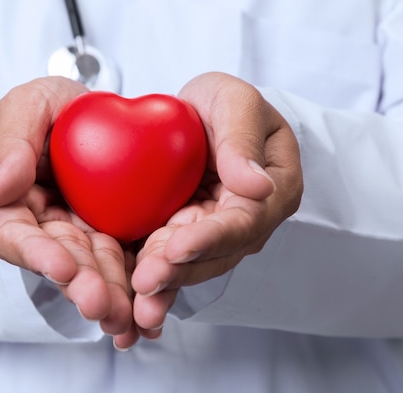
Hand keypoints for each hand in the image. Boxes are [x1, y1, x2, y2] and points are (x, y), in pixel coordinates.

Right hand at [0, 77, 137, 344]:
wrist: (90, 111)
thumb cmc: (50, 105)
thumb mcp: (28, 104)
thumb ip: (11, 139)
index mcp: (7, 200)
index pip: (14, 233)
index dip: (37, 253)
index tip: (63, 267)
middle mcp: (39, 226)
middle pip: (56, 261)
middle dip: (79, 285)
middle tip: (101, 305)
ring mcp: (75, 233)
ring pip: (91, 268)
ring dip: (107, 294)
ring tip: (127, 317)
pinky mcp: (106, 235)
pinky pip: (120, 260)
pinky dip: (133, 284)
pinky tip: (147, 310)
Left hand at [130, 72, 302, 332]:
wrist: (200, 114)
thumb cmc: (225, 103)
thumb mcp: (235, 102)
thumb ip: (243, 139)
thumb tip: (257, 187)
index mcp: (273, 190)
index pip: (244, 220)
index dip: (212, 237)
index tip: (178, 246)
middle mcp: (247, 221)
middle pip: (216, 253)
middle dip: (180, 270)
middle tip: (146, 283)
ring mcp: (214, 232)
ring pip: (192, 264)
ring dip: (165, 284)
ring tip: (137, 302)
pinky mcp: (184, 236)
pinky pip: (169, 259)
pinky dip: (150, 277)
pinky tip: (129, 298)